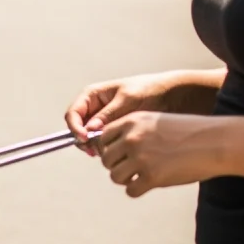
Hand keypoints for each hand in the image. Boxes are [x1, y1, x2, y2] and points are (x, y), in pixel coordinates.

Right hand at [65, 70, 202, 151]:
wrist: (171, 96)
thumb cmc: (149, 90)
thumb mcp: (128, 100)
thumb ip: (108, 114)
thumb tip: (89, 130)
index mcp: (93, 96)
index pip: (73, 113)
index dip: (74, 127)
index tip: (85, 138)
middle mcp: (94, 109)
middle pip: (78, 129)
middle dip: (84, 141)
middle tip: (97, 151)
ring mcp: (103, 122)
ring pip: (88, 139)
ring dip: (95, 147)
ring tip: (109, 152)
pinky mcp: (114, 133)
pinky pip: (103, 144)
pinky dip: (106, 150)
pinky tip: (117, 152)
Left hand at [94, 112, 227, 196]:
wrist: (215, 142)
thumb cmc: (189, 132)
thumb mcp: (157, 121)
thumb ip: (135, 131)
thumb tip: (115, 149)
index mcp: (132, 121)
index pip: (103, 137)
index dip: (110, 148)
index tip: (121, 154)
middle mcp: (132, 138)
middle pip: (106, 158)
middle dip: (116, 165)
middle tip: (131, 168)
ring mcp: (141, 158)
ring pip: (115, 176)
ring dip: (125, 179)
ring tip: (139, 177)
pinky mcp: (152, 177)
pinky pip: (130, 190)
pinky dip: (137, 190)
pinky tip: (148, 185)